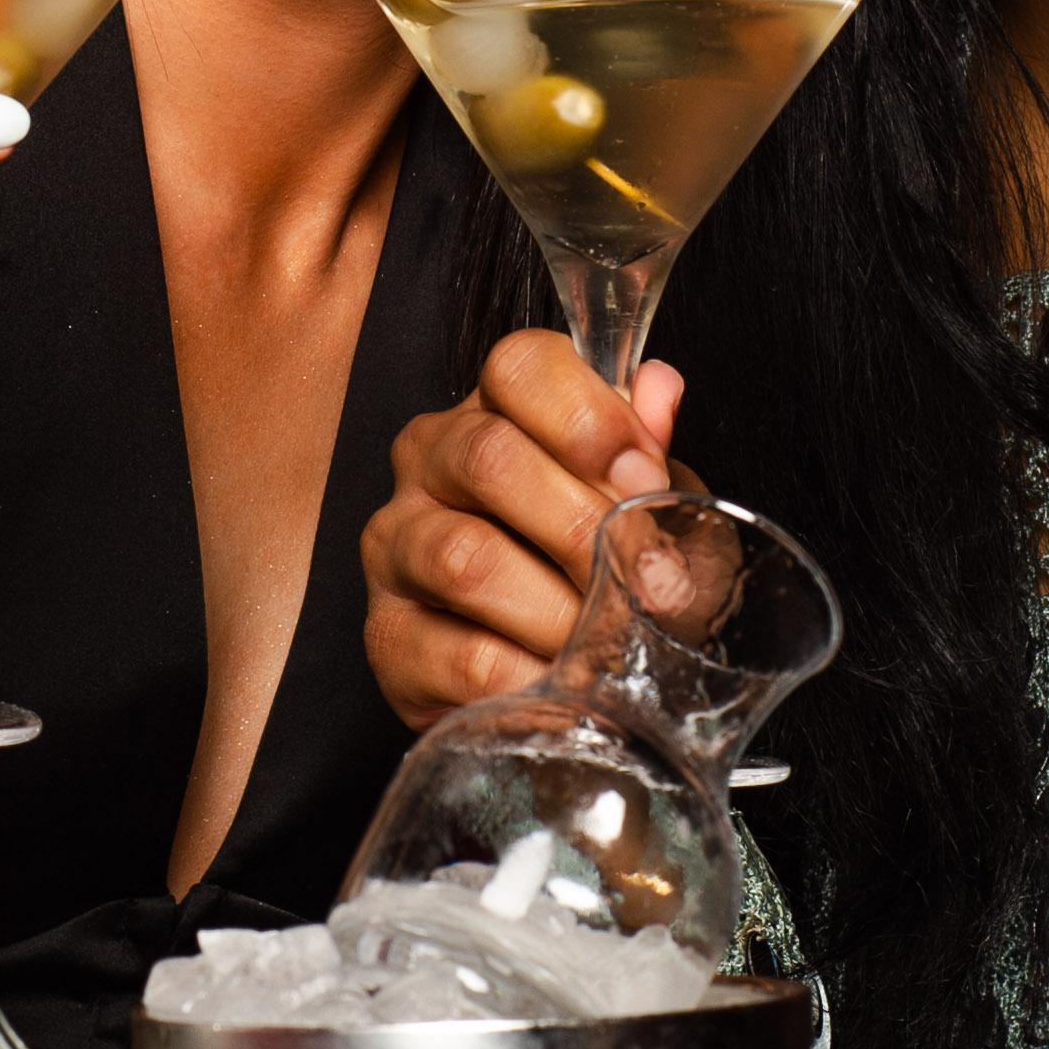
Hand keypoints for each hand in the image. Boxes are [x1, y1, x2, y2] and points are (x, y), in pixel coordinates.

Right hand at [364, 330, 685, 723]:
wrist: (540, 666)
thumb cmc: (586, 562)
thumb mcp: (635, 501)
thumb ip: (645, 445)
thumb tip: (660, 388)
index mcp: (492, 409)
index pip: (520, 368)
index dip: (591, 418)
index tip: (646, 480)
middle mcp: (427, 463)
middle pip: (488, 458)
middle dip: (581, 524)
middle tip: (642, 579)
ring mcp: (395, 547)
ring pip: (465, 559)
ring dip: (557, 608)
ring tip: (605, 639)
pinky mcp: (388, 637)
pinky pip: (458, 655)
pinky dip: (528, 674)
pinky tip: (564, 681)